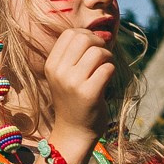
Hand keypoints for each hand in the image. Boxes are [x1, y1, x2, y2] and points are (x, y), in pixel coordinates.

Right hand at [43, 26, 115, 141]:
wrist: (74, 131)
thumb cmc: (74, 100)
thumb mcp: (64, 75)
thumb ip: (76, 54)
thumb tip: (100, 32)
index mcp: (51, 65)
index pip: (70, 33)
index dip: (86, 35)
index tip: (92, 49)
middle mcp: (59, 72)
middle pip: (84, 37)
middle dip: (99, 43)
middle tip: (102, 57)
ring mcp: (73, 83)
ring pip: (98, 52)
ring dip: (108, 57)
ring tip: (105, 69)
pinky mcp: (89, 93)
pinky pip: (107, 68)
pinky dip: (111, 71)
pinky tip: (106, 80)